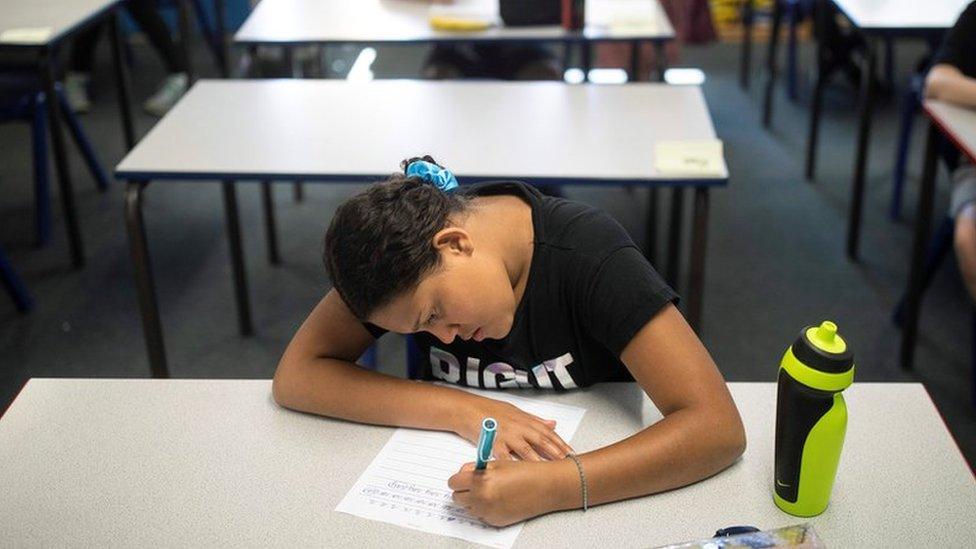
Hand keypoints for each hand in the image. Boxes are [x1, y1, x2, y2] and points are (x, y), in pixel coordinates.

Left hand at [448, 459, 575, 526]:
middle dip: (463, 490)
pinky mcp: (495, 521)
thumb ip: (476, 468)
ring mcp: (488, 512)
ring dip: (473, 500)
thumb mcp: (497, 464)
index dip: (458, 478)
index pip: (453, 482)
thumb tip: (463, 473)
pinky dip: (484, 508)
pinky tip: (498, 498)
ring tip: (489, 490)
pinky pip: (481, 515)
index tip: (463, 477)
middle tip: (473, 483)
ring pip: (468, 508)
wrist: (545, 487)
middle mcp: (482, 499)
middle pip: (457, 497)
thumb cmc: (524, 472)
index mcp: (480, 481)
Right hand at [457, 398, 573, 460]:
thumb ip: (535, 420)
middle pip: (541, 441)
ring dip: (539, 461)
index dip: (561, 443)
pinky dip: (512, 465)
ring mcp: (506, 435)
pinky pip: (504, 457)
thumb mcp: (516, 411)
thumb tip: (553, 424)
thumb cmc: (490, 410)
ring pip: (526, 450)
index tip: (572, 453)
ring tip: (549, 471)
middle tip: (567, 463)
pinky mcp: (493, 443)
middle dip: (555, 453)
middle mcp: (518, 427)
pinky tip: (519, 473)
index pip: (547, 432)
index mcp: (525, 420)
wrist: (468, 409)